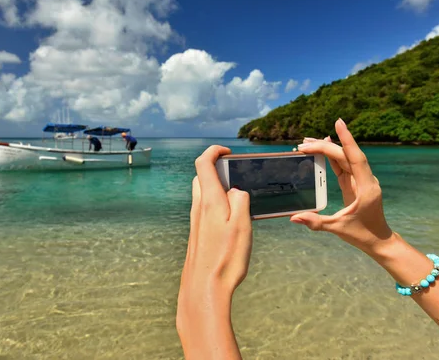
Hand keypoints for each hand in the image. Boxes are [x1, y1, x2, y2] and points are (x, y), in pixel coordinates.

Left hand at [177, 145, 251, 358]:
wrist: (204, 287)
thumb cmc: (225, 258)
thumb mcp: (242, 225)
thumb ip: (241, 200)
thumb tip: (236, 190)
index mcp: (210, 201)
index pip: (203, 163)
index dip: (214, 151)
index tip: (228, 151)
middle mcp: (198, 208)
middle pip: (201, 177)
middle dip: (217, 170)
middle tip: (236, 176)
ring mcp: (196, 221)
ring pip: (203, 194)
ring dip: (218, 189)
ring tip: (239, 200)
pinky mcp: (197, 233)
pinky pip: (205, 210)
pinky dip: (217, 205)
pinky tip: (232, 221)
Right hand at [290, 118, 393, 255]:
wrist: (379, 240)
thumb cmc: (362, 234)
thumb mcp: (338, 228)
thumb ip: (316, 222)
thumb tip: (294, 217)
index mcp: (365, 187)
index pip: (355, 157)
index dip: (347, 139)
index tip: (339, 122)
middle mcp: (365, 179)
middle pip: (345, 156)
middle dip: (325, 146)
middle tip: (303, 144)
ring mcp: (361, 180)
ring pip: (344, 158)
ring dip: (327, 149)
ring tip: (307, 143)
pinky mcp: (355, 183)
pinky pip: (343, 165)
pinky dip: (332, 157)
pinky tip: (322, 150)